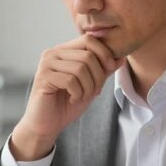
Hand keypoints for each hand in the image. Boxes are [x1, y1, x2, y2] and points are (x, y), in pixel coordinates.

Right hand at [11, 35, 120, 160]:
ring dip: (88, 87)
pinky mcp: (43, 77)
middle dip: (98, 77)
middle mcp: (53, 53)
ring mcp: (46, 64)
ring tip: (82, 97)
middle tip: (94, 92)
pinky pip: (70, 80)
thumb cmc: (66, 104)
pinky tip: (72, 99)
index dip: (104, 54)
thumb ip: (103, 71)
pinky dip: (77, 93)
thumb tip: (121, 57)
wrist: (46, 125)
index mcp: (63, 51)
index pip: (89, 40)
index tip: (110, 69)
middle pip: (88, 55)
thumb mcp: (90, 85)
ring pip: (81, 68)